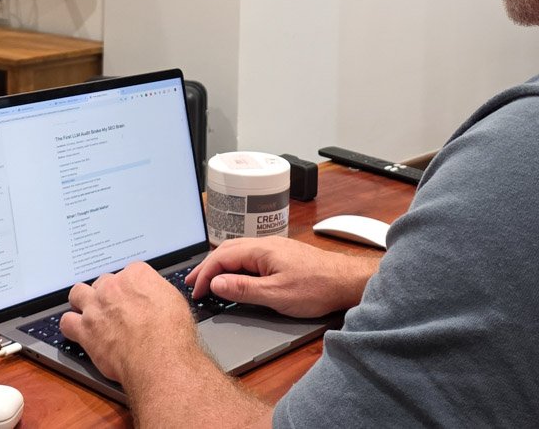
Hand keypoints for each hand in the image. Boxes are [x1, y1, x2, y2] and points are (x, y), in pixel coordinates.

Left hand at [60, 261, 197, 382]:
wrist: (158, 357)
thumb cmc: (171, 333)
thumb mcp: (175, 302)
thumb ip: (158, 294)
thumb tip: (155, 298)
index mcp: (136, 275)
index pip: (128, 272)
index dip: (129, 287)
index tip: (132, 297)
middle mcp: (112, 287)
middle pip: (102, 282)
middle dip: (107, 294)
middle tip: (114, 308)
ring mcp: (95, 307)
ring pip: (78, 294)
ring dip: (83, 302)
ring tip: (90, 313)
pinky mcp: (84, 329)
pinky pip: (66, 321)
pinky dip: (71, 325)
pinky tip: (78, 331)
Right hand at [186, 236, 377, 318]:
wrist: (346, 281)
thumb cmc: (316, 287)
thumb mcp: (276, 294)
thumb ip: (243, 289)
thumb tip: (216, 283)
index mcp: (260, 249)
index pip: (221, 257)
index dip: (204, 275)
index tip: (196, 292)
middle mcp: (265, 243)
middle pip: (226, 250)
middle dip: (206, 267)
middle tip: (192, 284)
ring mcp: (274, 248)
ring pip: (238, 252)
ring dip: (219, 265)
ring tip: (207, 280)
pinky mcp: (281, 255)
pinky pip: (249, 256)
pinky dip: (234, 265)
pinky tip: (234, 275)